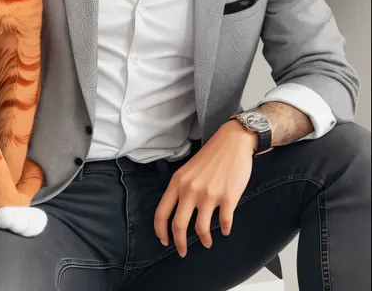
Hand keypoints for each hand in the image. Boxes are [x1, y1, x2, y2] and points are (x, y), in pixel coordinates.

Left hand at [154, 120, 256, 257]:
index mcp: (178, 182)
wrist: (233, 142)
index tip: (164, 242)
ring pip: (201, 229)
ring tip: (207, 242)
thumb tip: (177, 213)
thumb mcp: (187, 170)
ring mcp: (209, 195)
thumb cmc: (211, 156)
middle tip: (182, 252)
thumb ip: (181, 189)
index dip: (161, 231)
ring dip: (204, 240)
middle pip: (179, 226)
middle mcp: (191, 190)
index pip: (162, 212)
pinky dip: (224, 230)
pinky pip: (224, 223)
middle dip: (179, 244)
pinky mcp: (228, 198)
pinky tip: (224, 230)